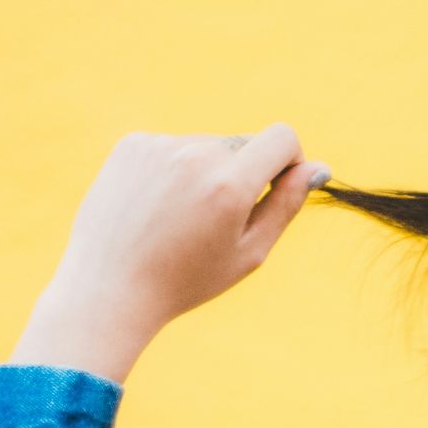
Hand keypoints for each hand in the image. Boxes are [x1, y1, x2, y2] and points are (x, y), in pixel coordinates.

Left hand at [11, 123, 329, 382]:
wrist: (109, 289)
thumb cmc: (186, 281)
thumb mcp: (249, 252)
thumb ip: (287, 204)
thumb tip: (318, 166)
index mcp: (231, 185)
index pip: (282, 137)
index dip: (288, 161)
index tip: (275, 187)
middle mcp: (196, 155)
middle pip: (243, 145)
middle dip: (242, 175)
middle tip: (213, 224)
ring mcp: (161, 146)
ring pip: (206, 146)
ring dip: (204, 174)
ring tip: (177, 221)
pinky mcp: (133, 145)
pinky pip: (172, 147)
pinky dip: (171, 171)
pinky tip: (153, 208)